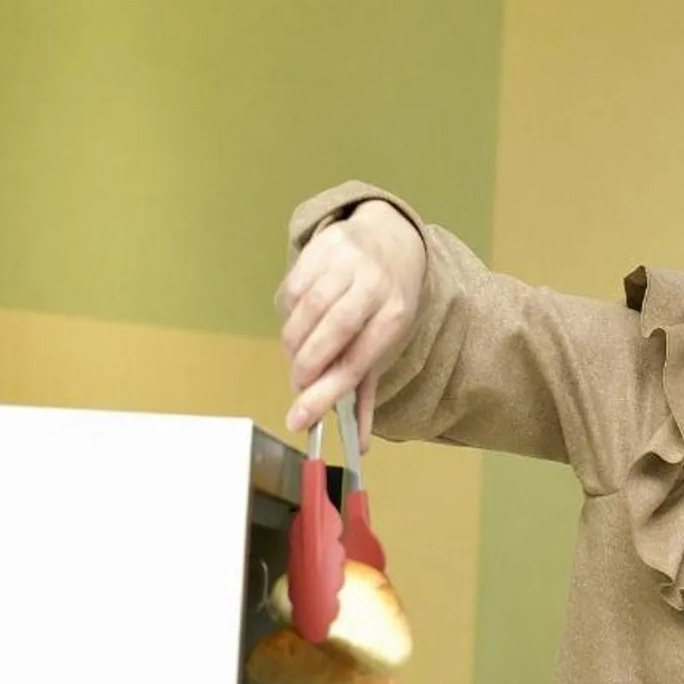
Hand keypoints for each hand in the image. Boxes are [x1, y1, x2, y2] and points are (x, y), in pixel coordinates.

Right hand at [276, 200, 426, 441]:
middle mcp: (375, 285)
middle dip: (306, 367)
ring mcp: (348, 262)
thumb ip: (366, 391)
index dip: (325, 393)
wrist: (390, 238)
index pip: (357, 361)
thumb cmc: (386, 302)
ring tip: (298, 355)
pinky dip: (288, 314)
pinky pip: (292, 289)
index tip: (299, 419)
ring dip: (294, 344)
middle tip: (299, 383)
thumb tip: (360, 444)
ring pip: (307, 311)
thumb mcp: (386, 342)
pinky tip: (298, 321)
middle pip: (332, 333)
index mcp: (395, 316)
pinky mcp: (323, 247)